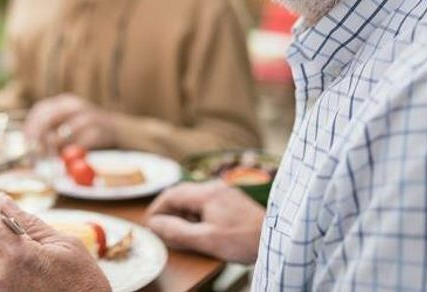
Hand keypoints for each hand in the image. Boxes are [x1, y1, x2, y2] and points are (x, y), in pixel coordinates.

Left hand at [0, 194, 109, 291]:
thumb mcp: (63, 243)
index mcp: (19, 255)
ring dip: (0, 244)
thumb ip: (30, 222)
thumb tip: (7, 203)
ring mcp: (1, 289)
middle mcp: (3, 274)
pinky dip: (5, 261)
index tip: (1, 199)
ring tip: (26, 245)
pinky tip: (26, 262)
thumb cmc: (82, 281)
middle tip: (13, 219)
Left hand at [24, 94, 116, 153]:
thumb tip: (30, 146)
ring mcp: (88, 117)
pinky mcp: (99, 132)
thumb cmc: (88, 132)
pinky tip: (72, 158)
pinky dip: (72, 154)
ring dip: (55, 149)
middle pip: (48, 119)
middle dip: (38, 138)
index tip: (26, 143)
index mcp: (65, 102)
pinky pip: (79, 145)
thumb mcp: (69, 125)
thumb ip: (51, 131)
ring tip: (56, 157)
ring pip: (62, 134)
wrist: (121, 131)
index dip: (30, 127)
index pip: (40, 110)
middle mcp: (75, 106)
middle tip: (34, 154)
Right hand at [146, 180, 263, 263]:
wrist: (276, 238)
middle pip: (181, 193)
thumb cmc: (243, 240)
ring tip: (178, 229)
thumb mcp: (206, 239)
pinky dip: (196, 212)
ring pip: (194, 197)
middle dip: (168, 209)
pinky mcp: (232, 199)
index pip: (171, 194)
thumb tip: (154, 225)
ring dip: (182, 211)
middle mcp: (214, 187)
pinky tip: (199, 226)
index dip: (157, 209)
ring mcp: (225, 191)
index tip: (150, 224)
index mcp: (205, 193)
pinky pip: (206, 201)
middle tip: (160, 227)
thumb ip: (177, 231)